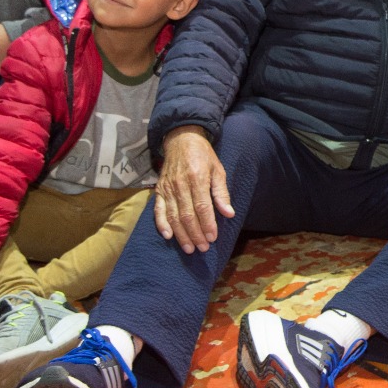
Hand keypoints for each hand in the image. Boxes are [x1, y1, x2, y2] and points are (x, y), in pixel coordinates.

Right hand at [154, 126, 233, 252]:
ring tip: (190, 248)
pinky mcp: (159, 190)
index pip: (202, 207)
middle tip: (203, 248)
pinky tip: (168, 236)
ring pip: (173, 216)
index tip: (213, 238)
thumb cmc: (203, 156)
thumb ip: (222, 193)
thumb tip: (229, 213)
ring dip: (181, 234)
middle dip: (196, 234)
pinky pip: (157, 210)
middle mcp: (180, 185)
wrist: (181, 140)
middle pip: (187, 215)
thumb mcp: (218, 170)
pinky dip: (161, 224)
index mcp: (197, 178)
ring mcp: (167, 188)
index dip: (208, 224)